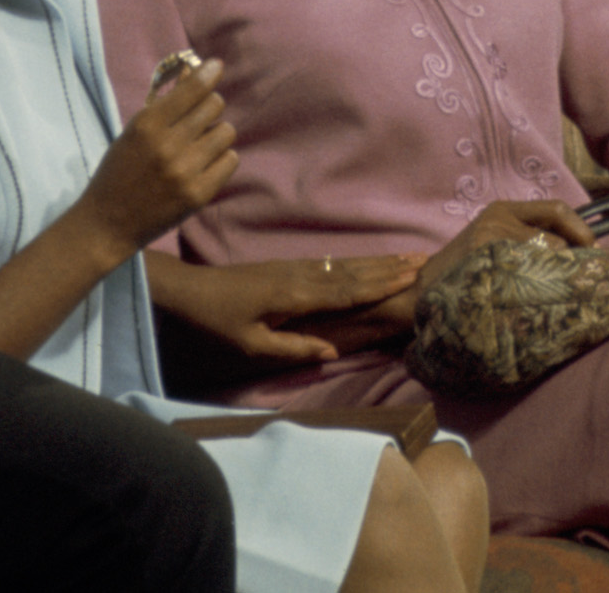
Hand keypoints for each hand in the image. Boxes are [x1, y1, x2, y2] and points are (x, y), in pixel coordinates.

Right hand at [82, 63, 237, 249]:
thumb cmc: (118, 172)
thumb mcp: (134, 132)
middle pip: (214, 105)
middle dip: (208, 107)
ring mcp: (185, 171)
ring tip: (199, 146)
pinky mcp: (199, 194)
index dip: (208, 73)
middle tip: (197, 120)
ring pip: (226, 131)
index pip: (192, 89)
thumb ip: (165, 104)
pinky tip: (203, 165)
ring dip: (216, 135)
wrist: (107, 224)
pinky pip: (230, 160)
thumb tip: (194, 72)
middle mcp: (168, 145)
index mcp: (147, 125)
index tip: (216, 67)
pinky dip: (220, 159)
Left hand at [159, 254, 424, 363]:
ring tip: (403, 257)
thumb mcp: (250, 344)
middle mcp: (299, 275)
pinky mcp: (283, 268)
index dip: (379, 285)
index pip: (345, 290)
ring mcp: (291, 268)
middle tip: (423, 261)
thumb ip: (292, 348)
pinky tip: (362, 262)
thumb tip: (332, 350)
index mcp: (294, 295)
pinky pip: (328, 263)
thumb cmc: (215, 322)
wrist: (185, 290)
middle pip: (351, 271)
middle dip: (388, 267)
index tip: (410, 278)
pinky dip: (352, 262)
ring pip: (342, 264)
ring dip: (375, 261)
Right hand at [392, 199, 595, 326]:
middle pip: (556, 241)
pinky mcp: (485, 267)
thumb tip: (581, 248)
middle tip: (578, 284)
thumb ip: (528, 235)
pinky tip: (537, 305)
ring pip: (545, 262)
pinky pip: (528, 280)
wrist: (421, 290)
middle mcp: (498, 221)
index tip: (595, 250)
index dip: (581, 230)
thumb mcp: (493, 239)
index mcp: (502, 210)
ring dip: (556, 281)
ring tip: (553, 298)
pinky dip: (539, 293)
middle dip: (570, 264)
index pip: (556, 210)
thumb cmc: (465, 269)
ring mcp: (490, 244)